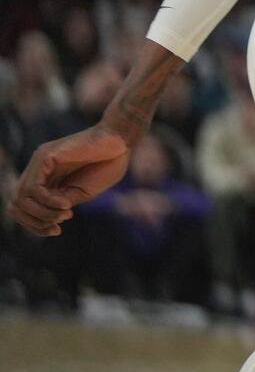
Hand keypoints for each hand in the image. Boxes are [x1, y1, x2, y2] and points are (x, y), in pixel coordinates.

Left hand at [6, 124, 133, 236]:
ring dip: (42, 214)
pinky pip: (33, 188)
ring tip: (66, 213)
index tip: (57, 230)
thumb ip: (60, 203)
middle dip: (34, 223)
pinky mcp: (45, 156)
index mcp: (45, 179)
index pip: (23, 208)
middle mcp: (37, 170)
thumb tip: (44, 216)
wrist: (122, 141)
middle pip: (15, 205)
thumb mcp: (81, 192)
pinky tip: (66, 203)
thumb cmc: (108, 164)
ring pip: (20, 199)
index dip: (35, 225)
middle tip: (58, 226)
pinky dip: (48, 202)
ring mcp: (39, 162)